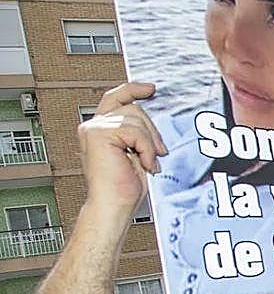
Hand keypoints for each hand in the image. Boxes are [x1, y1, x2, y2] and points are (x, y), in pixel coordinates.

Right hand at [79, 82, 166, 216]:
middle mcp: (93, 126)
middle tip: (159, 153)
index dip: (133, 89)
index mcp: (100, 129)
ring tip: (147, 163)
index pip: (116, 98)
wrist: (113, 204)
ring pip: (136, 118)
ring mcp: (94, 128)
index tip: (150, 88)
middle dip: (152, 130)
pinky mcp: (99, 134)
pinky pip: (136, 131)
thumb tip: (152, 125)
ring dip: (149, 143)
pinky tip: (143, 164)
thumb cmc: (123, 188)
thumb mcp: (135, 154)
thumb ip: (137, 135)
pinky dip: (146, 149)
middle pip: (133, 108)